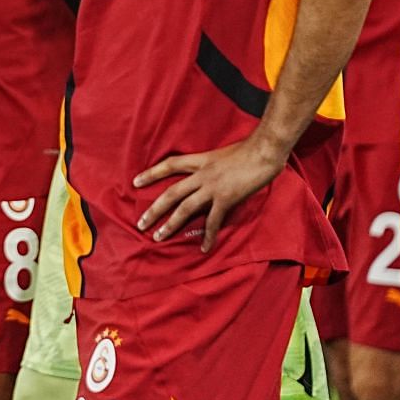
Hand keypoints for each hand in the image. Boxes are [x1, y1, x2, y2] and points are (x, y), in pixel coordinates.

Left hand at [132, 132, 284, 251]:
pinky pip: (213, 221)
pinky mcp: (227, 199)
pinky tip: (203, 249)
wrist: (265, 150)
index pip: (169, 165)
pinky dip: (208, 236)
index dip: (151, 173)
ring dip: (170, 224)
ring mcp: (213, 187)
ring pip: (185, 208)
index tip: (135, 182)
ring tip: (158, 237)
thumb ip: (210, 165)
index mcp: (200, 160)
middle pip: (171, 193)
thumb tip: (204, 174)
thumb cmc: (247, 150)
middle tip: (141, 223)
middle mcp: (202, 174)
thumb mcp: (221, 153)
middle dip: (154, 209)